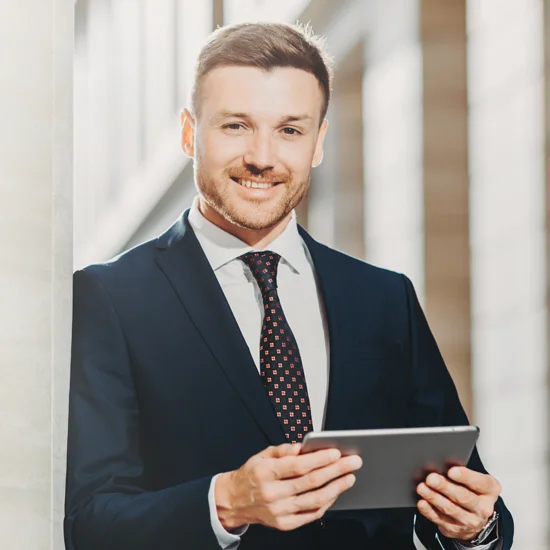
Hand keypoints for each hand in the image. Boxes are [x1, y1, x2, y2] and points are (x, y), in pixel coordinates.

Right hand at [215, 443, 361, 531]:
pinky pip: (310, 515)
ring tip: (349, 478)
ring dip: (336, 488)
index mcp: (266, 472)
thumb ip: (283, 450)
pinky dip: (326, 504)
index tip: (336, 452)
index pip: (298, 466)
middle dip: (336, 470)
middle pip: (310, 482)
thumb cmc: (251, 475)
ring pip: (314, 500)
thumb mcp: (261, 455)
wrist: (234, 501)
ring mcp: (278, 511)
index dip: (320, 459)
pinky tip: (335, 493)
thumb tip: (304, 446)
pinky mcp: (283, 524)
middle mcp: (272, 493)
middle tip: (353, 462)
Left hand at [416, 466, 500, 541]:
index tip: (451, 471)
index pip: (480, 483)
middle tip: (431, 478)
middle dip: (445, 487)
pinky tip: (422, 503)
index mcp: (490, 490)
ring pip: (450, 509)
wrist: (475, 516)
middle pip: (463, 497)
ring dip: (434, 498)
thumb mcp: (475, 479)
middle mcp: (482, 508)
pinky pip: (440, 519)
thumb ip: (463, 473)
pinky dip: (429, 511)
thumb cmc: (472, 490)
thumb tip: (442, 465)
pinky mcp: (455, 529)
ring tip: (422, 488)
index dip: (466, 477)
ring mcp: (469, 521)